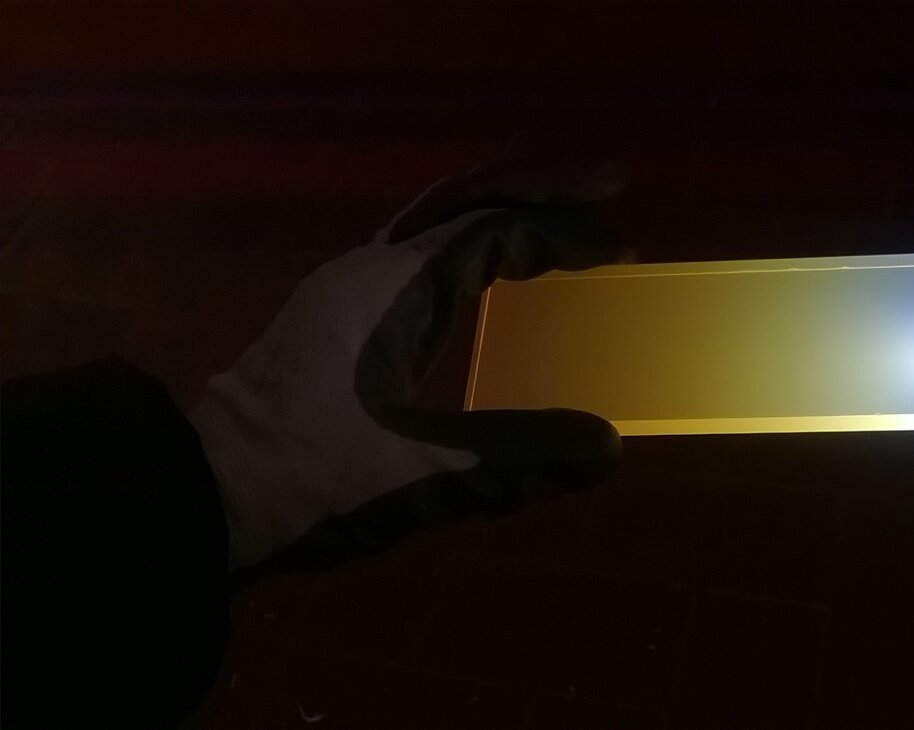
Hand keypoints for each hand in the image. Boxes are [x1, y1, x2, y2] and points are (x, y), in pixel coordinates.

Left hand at [187, 162, 626, 569]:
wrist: (208, 491)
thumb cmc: (313, 477)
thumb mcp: (424, 473)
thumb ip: (518, 458)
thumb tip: (608, 445)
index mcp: (392, 289)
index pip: (492, 232)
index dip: (562, 233)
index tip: (620, 246)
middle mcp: (369, 269)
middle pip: (463, 199)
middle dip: (536, 188)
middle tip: (606, 185)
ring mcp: (347, 287)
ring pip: (435, 220)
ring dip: (502, 210)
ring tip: (562, 216)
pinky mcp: (339, 312)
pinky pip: (419, 250)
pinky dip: (471, 241)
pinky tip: (494, 269)